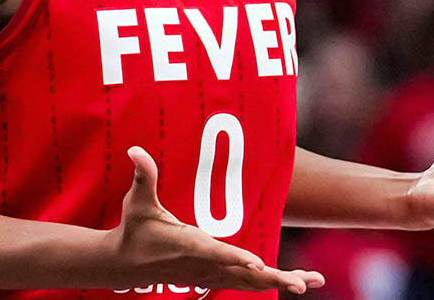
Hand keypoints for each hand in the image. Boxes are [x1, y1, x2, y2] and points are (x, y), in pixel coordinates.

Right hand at [103, 146, 324, 293]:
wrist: (123, 265)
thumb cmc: (134, 229)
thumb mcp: (138, 202)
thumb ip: (144, 176)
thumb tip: (135, 150)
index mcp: (186, 245)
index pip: (214, 252)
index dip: (235, 257)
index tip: (258, 263)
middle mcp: (202, 265)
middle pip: (242, 274)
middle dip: (273, 278)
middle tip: (300, 283)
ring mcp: (209, 276)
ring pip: (249, 283)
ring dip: (280, 281)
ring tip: (310, 282)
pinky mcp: (213, 279)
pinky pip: (246, 284)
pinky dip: (270, 283)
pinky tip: (293, 283)